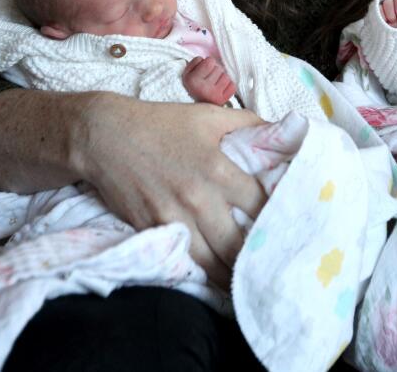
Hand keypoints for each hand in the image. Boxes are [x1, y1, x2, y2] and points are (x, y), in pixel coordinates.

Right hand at [0, 89, 265, 289]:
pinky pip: (184, 263)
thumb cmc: (161, 124)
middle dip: (258, 257)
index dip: (279, 217)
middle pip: (239, 244)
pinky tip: (217, 279)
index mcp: (219, 168)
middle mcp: (200, 198)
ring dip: (232, 274)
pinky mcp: (153, 232)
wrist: (106, 136)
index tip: (290, 226)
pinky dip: (202, 273)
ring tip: (250, 281)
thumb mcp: (209, 116)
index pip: (263, 205)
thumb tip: (285, 131)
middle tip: (273, 264)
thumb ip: (250, 124)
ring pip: (212, 263)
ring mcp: (174, 219)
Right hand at [182, 56, 236, 105]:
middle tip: (209, 78)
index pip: (210, 61)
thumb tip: (210, 59)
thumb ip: (196, 61)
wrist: (194, 107)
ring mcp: (214, 96)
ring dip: (221, 78)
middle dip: (215, 70)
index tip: (204, 69)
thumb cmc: (193, 85)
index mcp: (193, 80)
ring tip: (214, 83)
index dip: (208, 63)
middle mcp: (204, 89)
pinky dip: (228, 85)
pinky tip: (220, 88)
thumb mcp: (187, 71)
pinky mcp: (223, 101)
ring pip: (226, 76)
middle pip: (219, 68)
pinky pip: (232, 86)